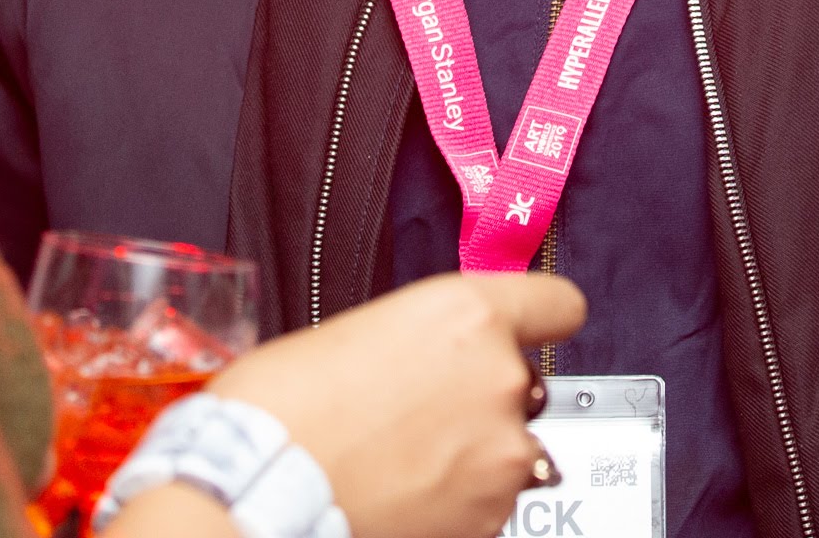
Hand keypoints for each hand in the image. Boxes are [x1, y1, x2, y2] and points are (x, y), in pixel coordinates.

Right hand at [209, 272, 583, 537]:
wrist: (260, 486)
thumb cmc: (283, 407)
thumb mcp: (358, 333)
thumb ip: (419, 338)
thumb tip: (428, 356)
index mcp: (466, 315)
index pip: (557, 303)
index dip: (541, 318)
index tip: (534, 329)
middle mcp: (499, 378)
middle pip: (523, 381)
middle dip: (483, 396)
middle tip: (422, 413)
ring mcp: (501, 452)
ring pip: (511, 446)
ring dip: (473, 452)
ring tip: (407, 462)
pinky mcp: (491, 516)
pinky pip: (492, 498)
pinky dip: (460, 499)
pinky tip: (407, 493)